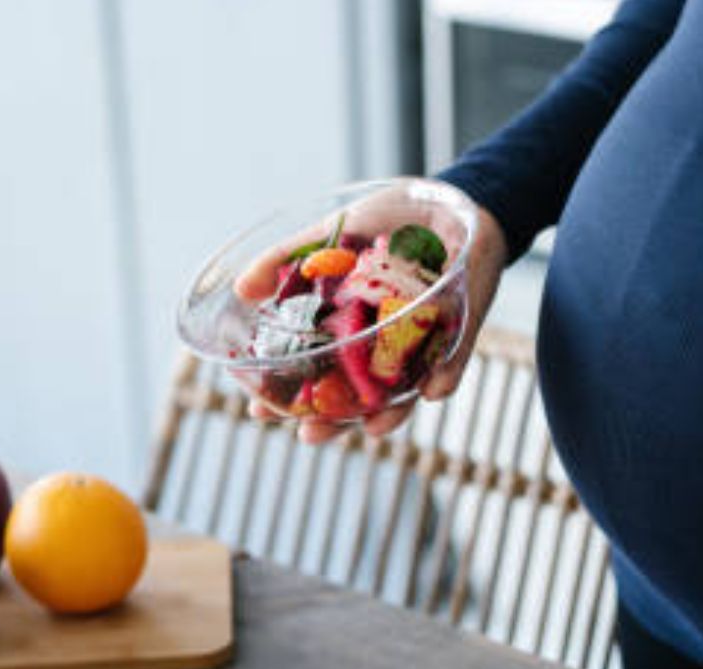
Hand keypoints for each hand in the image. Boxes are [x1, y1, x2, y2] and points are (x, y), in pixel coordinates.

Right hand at [234, 182, 506, 444]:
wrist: (447, 199)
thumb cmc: (388, 222)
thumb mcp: (330, 234)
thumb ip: (285, 260)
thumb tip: (241, 288)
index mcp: (348, 329)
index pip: (314, 374)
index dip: (288, 397)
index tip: (260, 412)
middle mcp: (381, 345)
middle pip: (354, 397)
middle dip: (333, 423)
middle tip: (309, 435)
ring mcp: (420, 344)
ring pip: (404, 392)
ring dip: (390, 414)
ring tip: (372, 428)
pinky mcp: (461, 331)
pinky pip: (453, 362)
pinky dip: (444, 377)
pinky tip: (432, 390)